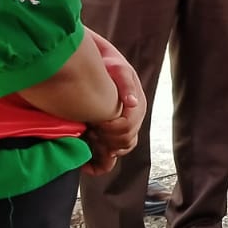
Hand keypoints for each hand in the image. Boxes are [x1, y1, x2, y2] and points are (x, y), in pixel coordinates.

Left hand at [82, 33, 144, 173]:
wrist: (105, 66)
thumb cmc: (110, 66)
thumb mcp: (118, 70)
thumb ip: (126, 85)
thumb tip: (133, 103)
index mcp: (138, 106)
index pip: (127, 128)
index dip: (110, 130)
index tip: (94, 124)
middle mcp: (136, 118)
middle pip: (125, 141)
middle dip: (107, 139)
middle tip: (89, 131)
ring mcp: (128, 125)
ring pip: (123, 148)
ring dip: (106, 148)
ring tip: (90, 138)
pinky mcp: (119, 131)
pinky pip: (116, 151)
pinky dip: (104, 159)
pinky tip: (89, 161)